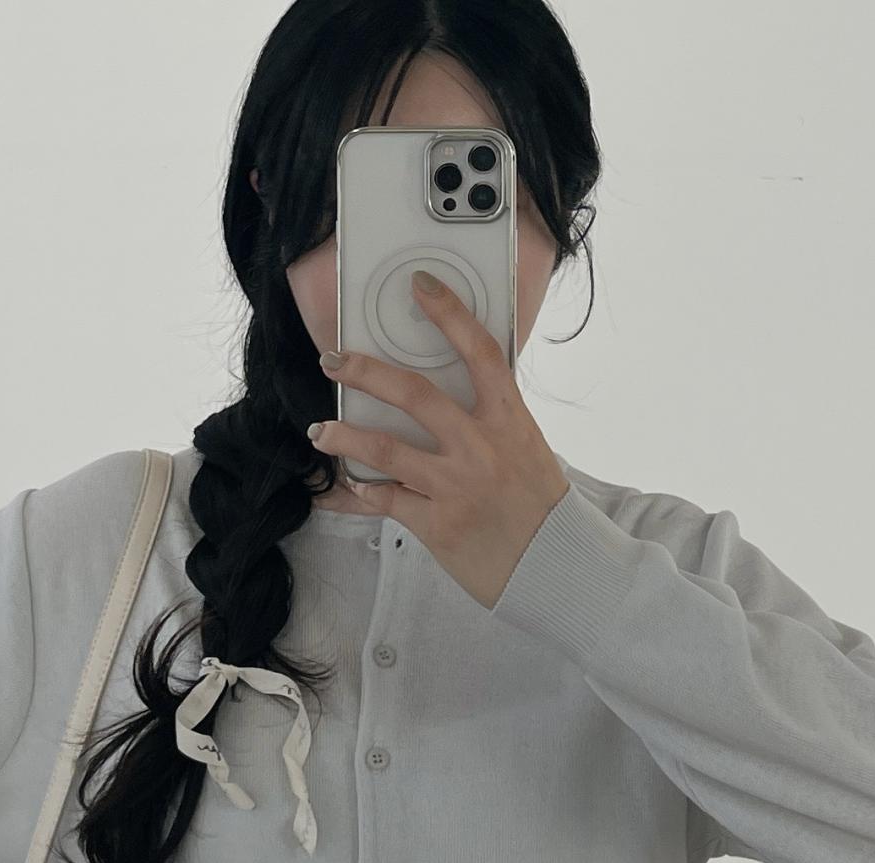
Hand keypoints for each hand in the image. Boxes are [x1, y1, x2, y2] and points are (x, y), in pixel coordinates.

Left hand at [308, 269, 572, 610]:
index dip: (449, 313)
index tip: (419, 284)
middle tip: (332, 361)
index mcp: (509, 419)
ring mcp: (456, 486)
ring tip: (319, 432)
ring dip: (343, 437)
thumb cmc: (540, 508)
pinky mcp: (437, 525)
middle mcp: (481, 447)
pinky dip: (362, 490)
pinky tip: (348, 483)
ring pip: (385, 449)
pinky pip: (386, 499)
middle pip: (414, 394)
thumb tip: (446, 398)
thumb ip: (491, 421)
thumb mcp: (527, 449)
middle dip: (365, 372)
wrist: (555, 566)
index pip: (479, 351)